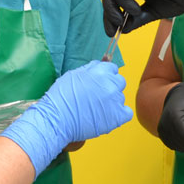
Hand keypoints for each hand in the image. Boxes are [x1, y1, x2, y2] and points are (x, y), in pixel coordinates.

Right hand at [1, 61, 132, 174]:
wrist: (57, 119)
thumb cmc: (61, 97)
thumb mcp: (73, 75)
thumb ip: (90, 68)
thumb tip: (101, 64)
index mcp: (101, 71)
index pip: (112, 69)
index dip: (104, 76)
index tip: (98, 83)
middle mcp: (111, 84)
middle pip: (119, 82)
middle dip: (110, 87)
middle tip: (97, 96)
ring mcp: (115, 101)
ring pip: (120, 98)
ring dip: (112, 101)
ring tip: (96, 109)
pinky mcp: (118, 117)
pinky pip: (127, 113)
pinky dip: (119, 115)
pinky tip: (107, 116)